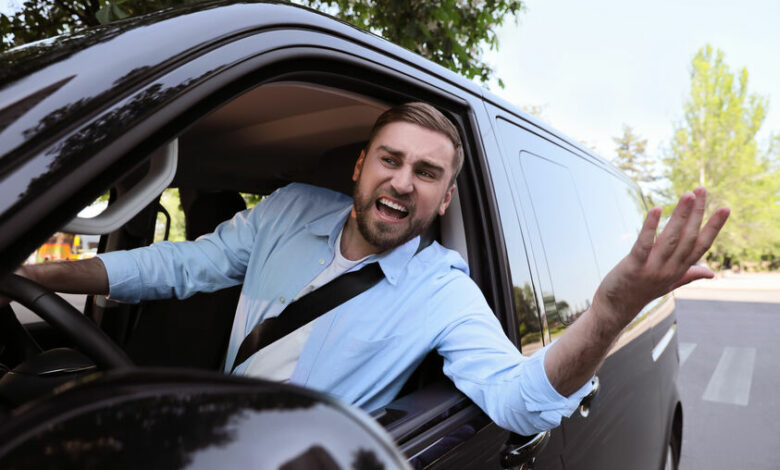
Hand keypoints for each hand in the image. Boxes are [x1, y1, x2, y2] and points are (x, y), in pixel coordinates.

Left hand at [594, 187, 729, 326]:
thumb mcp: (669, 283)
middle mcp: (670, 269)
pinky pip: (644, 244)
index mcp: (679, 270)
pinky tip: (656, 209)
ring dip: (680, 215)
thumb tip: (712, 273)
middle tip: (701, 190)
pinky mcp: (633, 267)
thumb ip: (689, 274)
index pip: (702, 245)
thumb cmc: (641, 292)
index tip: (725, 208)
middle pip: (688, 237)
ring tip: (687, 195)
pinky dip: (650, 227)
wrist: (615, 309)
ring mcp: (652, 269)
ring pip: (671, 238)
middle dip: (696, 213)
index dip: (714, 227)